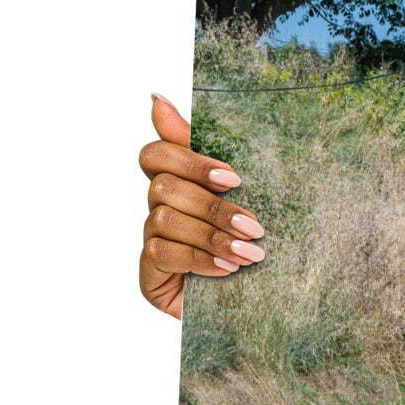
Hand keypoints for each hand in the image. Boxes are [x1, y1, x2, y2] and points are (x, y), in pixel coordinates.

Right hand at [137, 92, 264, 318]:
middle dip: (213, 206)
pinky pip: (163, 253)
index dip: (189, 159)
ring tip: (251, 255)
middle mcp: (158, 210)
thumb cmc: (249, 249)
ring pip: (164, 219)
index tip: (232, 178)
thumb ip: (210, 155)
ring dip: (212, 235)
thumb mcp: (242, 200)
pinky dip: (199, 259)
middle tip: (255, 226)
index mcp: (179, 185)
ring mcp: (151, 242)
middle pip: (164, 186)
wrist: (255, 307)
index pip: (156, 154)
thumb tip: (156, 97)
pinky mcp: (149, 274)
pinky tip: (227, 271)